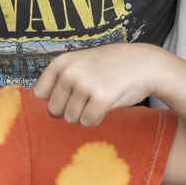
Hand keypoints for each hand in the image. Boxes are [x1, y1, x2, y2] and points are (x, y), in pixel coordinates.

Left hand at [34, 43, 173, 125]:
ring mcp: (86, 85)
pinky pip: (87, 122)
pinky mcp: (101, 98)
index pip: (40, 94)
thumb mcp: (81, 62)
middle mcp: (70, 72)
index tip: (71, 95)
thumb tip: (43, 106)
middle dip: (70, 110)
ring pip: (71, 119)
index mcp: (62, 62)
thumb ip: (62, 78)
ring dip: (84, 115)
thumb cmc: (110, 66)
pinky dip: (96, 119)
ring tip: (98, 100)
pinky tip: (106, 106)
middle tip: (88, 99)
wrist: (144, 64)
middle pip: (54, 110)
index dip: (56, 99)